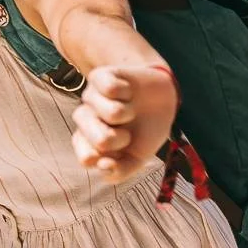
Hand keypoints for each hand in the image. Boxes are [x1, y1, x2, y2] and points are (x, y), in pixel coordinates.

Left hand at [72, 64, 177, 183]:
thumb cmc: (145, 130)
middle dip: (123, 139)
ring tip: (130, 109)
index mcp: (88, 142)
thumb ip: (120, 171)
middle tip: (127, 132)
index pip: (87, 158)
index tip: (122, 153)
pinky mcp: (99, 76)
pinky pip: (112, 89)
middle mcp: (84, 119)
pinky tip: (128, 92)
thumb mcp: (138, 159)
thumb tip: (102, 167)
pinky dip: (128, 92)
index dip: (111, 159)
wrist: (163, 98)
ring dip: (129, 113)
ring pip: (112, 113)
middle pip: (100, 140)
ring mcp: (90, 97)